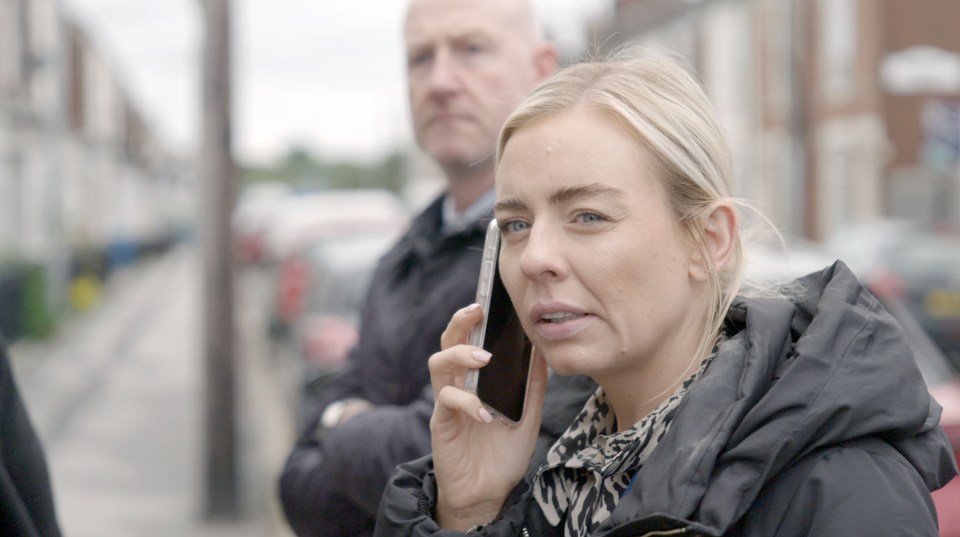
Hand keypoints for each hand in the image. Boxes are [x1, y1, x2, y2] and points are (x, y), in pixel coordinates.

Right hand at [428, 303, 548, 530]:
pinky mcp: (441, 423)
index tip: (489, 298)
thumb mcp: (528, 413)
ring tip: (483, 358)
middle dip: (460, 322)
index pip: (470, 338)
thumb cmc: (503, 452)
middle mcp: (458, 384)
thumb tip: (542, 348)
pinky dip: (467, 402)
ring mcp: (447, 402)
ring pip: (438, 363)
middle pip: (448, 341)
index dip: (474, 316)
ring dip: (460, 354)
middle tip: (477, 310)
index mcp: (476, 378)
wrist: (489, 493)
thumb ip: (533, 382)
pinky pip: (446, 402)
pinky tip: (486, 414)